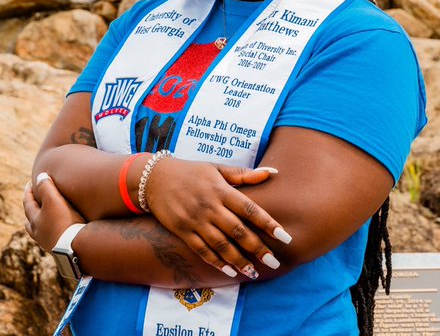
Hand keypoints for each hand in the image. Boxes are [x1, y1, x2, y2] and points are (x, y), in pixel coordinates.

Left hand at [23, 173, 84, 251]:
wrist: (76, 248)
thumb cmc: (63, 221)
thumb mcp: (53, 200)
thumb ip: (45, 186)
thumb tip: (40, 176)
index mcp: (34, 220)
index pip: (27, 203)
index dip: (29, 191)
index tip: (30, 182)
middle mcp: (38, 233)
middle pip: (30, 221)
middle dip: (31, 210)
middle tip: (34, 202)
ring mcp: (48, 243)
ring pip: (39, 232)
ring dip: (40, 223)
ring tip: (44, 219)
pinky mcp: (59, 250)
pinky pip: (52, 238)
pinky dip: (52, 232)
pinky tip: (59, 232)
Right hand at [144, 158, 291, 279]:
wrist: (155, 178)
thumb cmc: (192, 172)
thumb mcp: (217, 168)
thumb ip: (245, 175)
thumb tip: (273, 172)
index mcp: (221, 190)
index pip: (250, 209)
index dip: (268, 223)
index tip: (284, 237)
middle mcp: (210, 206)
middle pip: (238, 230)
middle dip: (257, 248)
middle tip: (274, 262)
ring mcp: (195, 220)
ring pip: (221, 244)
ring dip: (239, 260)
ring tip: (254, 272)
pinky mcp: (182, 230)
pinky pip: (201, 249)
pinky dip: (216, 261)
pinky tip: (230, 271)